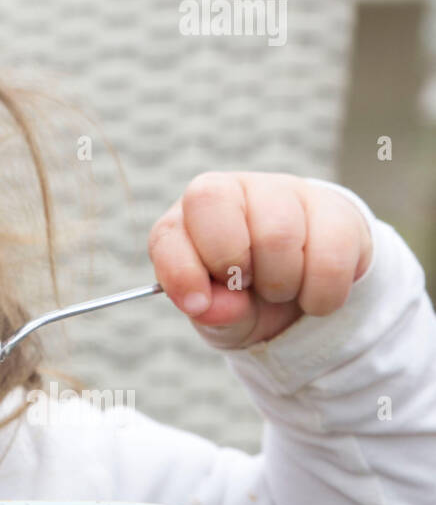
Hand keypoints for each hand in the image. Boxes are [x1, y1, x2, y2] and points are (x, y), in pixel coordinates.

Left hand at [147, 172, 372, 348]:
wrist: (304, 289)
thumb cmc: (245, 295)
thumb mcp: (218, 312)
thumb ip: (210, 313)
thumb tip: (213, 308)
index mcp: (188, 216)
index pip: (171, 233)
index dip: (182, 274)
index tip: (198, 305)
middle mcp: (232, 191)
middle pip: (225, 227)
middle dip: (236, 272)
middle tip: (248, 286)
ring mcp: (284, 192)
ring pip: (279, 237)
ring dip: (281, 285)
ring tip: (281, 290)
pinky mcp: (333, 208)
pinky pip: (330, 256)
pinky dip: (322, 293)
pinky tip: (313, 292)